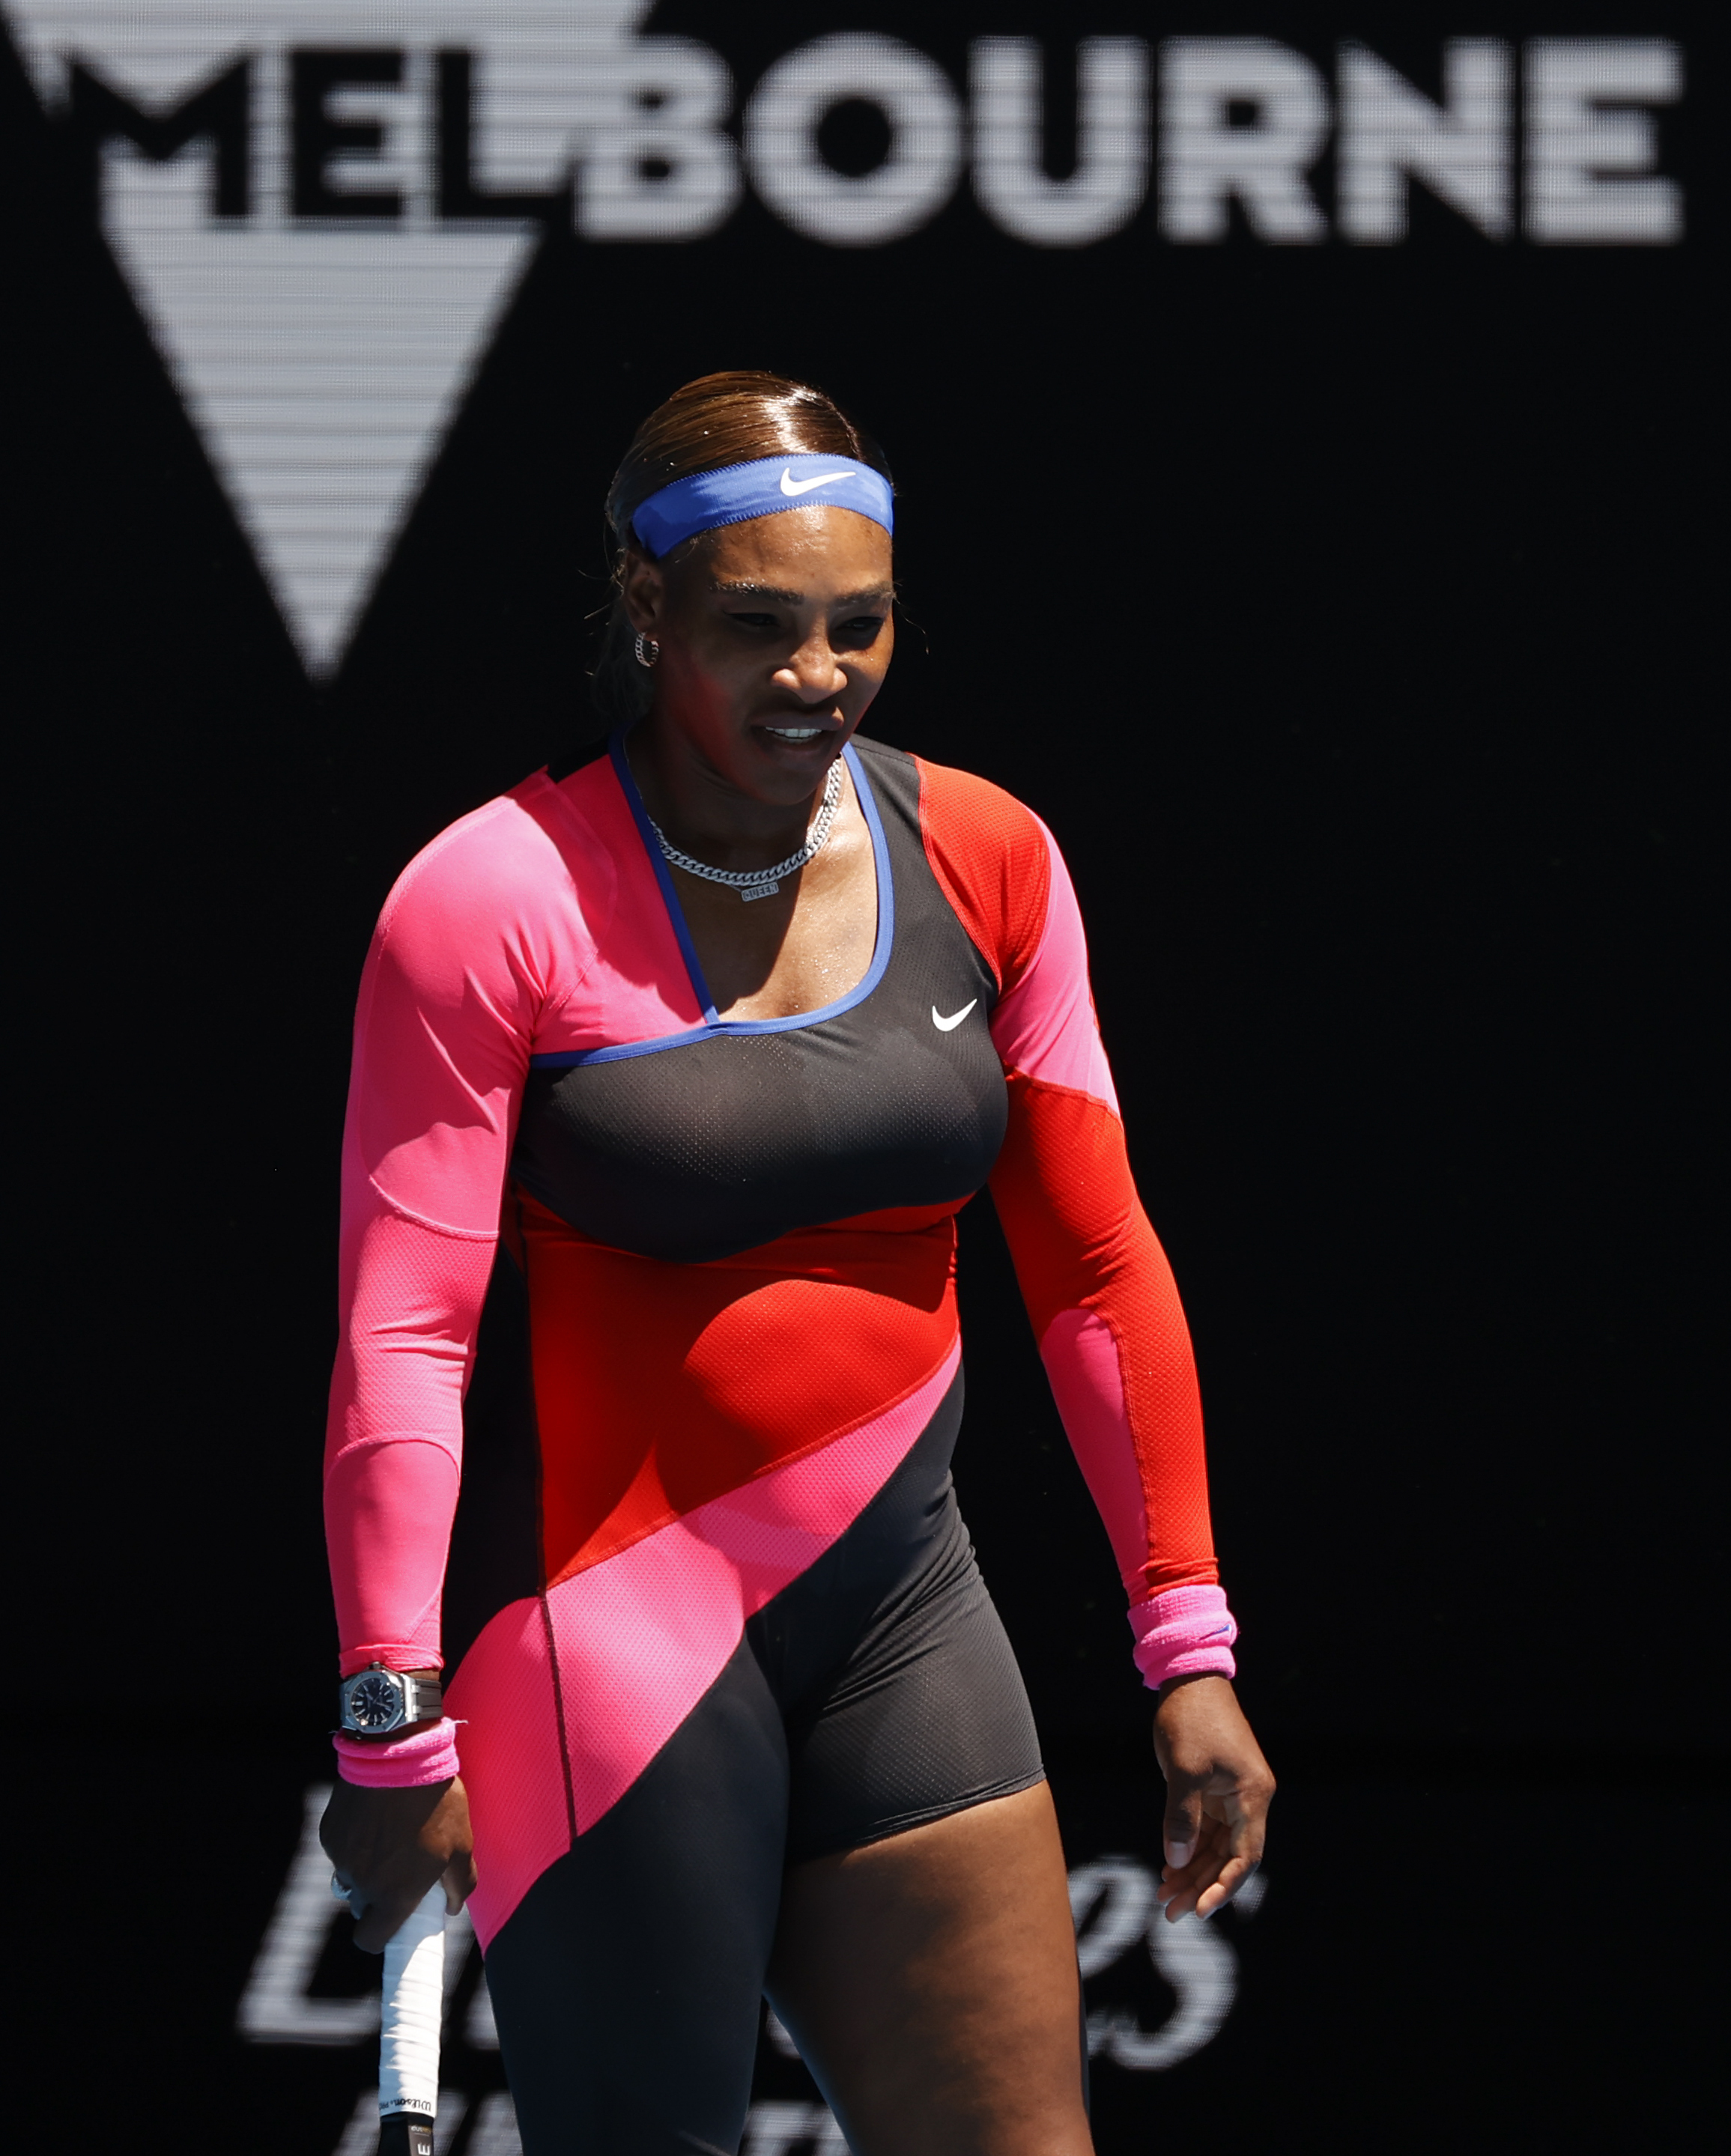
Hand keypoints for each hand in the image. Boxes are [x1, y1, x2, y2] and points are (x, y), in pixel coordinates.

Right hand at [320, 1776, 476, 1953]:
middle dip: (377, 1898)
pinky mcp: (329, 1834)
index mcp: (394, 1895)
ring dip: (366, 1868)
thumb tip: (452, 1907)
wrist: (398, 1754)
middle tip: (399, 1871)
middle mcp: (363, 1883)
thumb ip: (459, 1884)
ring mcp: (341, 1858)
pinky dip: (355, 1842)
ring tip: (390, 1835)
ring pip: (350, 1877)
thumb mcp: (462, 1843)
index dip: (381, 1936)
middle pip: (362, 1908)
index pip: (372, 1940)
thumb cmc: (435, 1802)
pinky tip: (374, 1816)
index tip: (394, 1922)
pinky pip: (340, 1851)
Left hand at [1151, 1674, 1273, 1922]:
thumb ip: (1181, 1818)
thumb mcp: (1183, 1770)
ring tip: (1163, 1896)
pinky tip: (1168, 1867)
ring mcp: (1231, 1793)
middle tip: (1169, 1912)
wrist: (1189, 1676)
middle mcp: (1248, 1799)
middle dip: (1199, 1885)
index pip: (1244, 1856)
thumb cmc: (1190, 1718)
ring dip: (1191, 1870)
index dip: (1224, 1888)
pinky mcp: (1214, 1787)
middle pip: (1228, 1857)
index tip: (1200, 1912)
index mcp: (1251, 1795)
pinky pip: (1205, 1828)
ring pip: (1215, 1845)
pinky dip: (1188, 1847)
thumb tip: (1176, 1861)